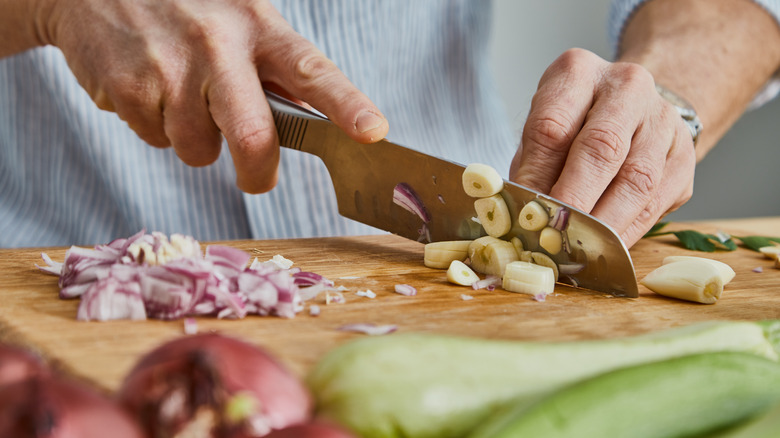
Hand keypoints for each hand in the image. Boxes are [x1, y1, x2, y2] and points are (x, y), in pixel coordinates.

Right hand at [41, 0, 388, 192]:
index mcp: (259, 26)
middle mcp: (218, 45)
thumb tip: (316, 118)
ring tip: (180, 94)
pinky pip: (156, 140)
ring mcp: (171, 67)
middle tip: (256, 178)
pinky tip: (149, 86)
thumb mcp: (240, 20)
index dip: (346, 106)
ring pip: (199, 150)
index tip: (372, 132)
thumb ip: (275, 69)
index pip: (313, 71)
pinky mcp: (129, 87)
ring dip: (194, 139)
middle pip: (253, 136)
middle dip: (258, 172)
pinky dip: (155, 127)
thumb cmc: (185, 8)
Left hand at [509, 48, 695, 247]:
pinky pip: (657, 200)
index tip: (524, 212)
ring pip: (637, 179)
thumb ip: (532, 166)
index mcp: (578, 72)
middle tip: (553, 234)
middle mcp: (627, 87)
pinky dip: (629, 229)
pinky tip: (607, 247)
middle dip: (575, 199)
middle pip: (601, 148)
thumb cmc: (574, 123)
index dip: (537, 175)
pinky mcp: (683, 155)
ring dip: (605, 221)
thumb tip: (521, 214)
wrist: (632, 106)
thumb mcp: (541, 129)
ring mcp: (663, 120)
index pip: (553, 125)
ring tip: (579, 248)